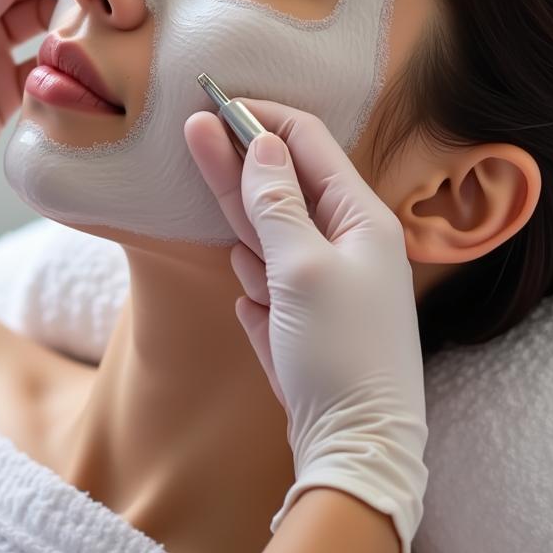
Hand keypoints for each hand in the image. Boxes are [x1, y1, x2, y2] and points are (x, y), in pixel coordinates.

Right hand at [185, 103, 427, 552]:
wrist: (357, 447)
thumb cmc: (340, 352)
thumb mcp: (302, 267)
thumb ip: (277, 202)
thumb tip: (263, 143)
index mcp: (361, 219)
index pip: (309, 144)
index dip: (263, 119)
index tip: (216, 105)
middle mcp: (347, 243)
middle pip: (283, 185)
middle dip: (239, 162)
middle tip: (191, 127)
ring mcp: (324, 282)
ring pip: (270, 236)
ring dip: (251, 243)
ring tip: (261, 289)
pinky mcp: (304, 317)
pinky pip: (267, 282)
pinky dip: (258, 291)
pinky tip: (263, 318)